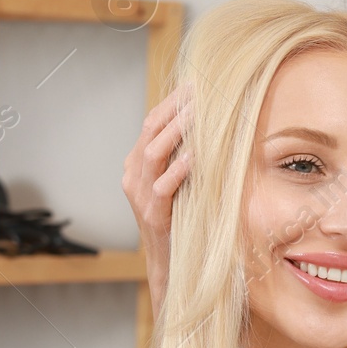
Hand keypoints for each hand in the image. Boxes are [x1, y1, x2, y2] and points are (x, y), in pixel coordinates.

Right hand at [121, 82, 192, 321]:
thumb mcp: (180, 182)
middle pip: (152, 129)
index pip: (154, 119)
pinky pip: (161, 187)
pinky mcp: (152, 216)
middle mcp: (133, 174)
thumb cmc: (181, 219)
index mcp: (138, 162)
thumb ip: (186, 155)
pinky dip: (178, 169)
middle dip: (177, 107)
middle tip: (203, 90)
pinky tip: (196, 156)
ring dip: (178, 130)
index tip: (199, 81)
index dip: (175, 99)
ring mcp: (139, 195)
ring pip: (153, 152)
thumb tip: (213, 122)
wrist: (172, 266)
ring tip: (200, 114)